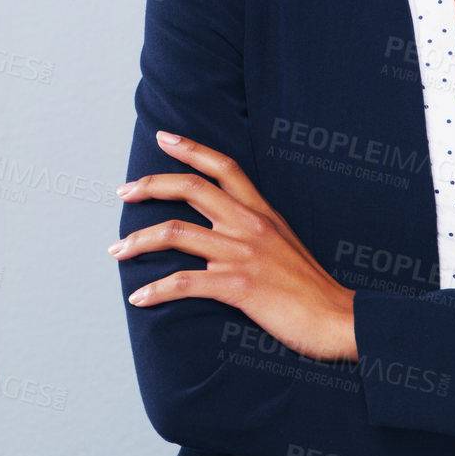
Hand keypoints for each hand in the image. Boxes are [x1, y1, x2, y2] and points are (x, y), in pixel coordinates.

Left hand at [111, 130, 358, 362]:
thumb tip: (220, 232)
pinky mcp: (238, 286)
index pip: (224, 167)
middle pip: (191, 188)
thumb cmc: (310, 287)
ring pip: (177, 232)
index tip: (164, 138)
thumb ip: (255, 230)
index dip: (191, 148)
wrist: (337, 317)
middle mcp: (250, 225)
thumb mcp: (285, 243)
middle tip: (123, 192)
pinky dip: (155, 290)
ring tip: (117, 250)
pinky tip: (140, 298)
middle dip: (150, 185)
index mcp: (262, 212)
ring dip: (139, 240)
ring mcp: (243, 254)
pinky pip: (184, 282)